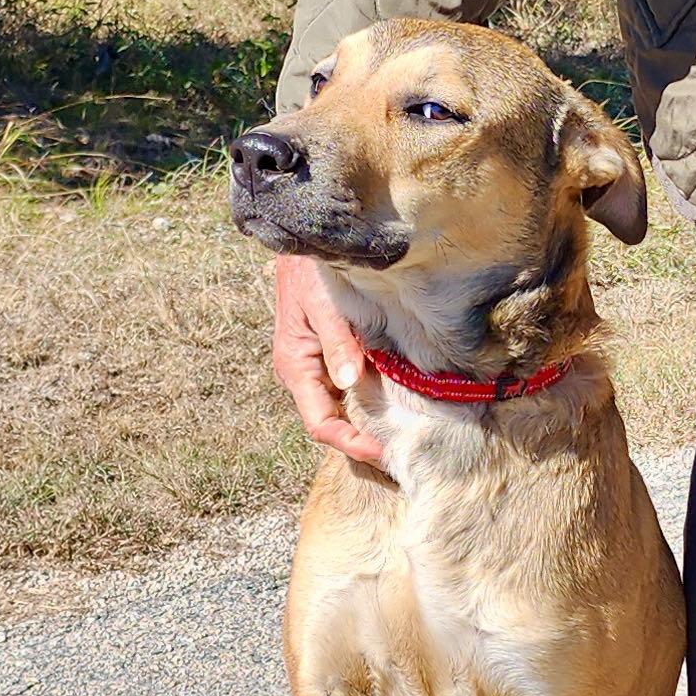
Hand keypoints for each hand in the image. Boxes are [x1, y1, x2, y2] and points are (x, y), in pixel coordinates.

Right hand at [272, 254, 382, 463]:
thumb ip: (338, 342)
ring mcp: (313, 368)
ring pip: (338, 409)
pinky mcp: (326, 357)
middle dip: (361, 440)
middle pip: (330, 423)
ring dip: (364, 423)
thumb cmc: (310, 272)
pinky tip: (391, 403)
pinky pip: (345, 389)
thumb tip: (348, 381)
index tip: (383, 452)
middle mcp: (301, 374)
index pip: (321, 425)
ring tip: (399, 434)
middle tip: (399, 451)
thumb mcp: (324, 305)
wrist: (303, 243)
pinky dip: (366, 400)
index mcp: (295, 367)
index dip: (350, 443)